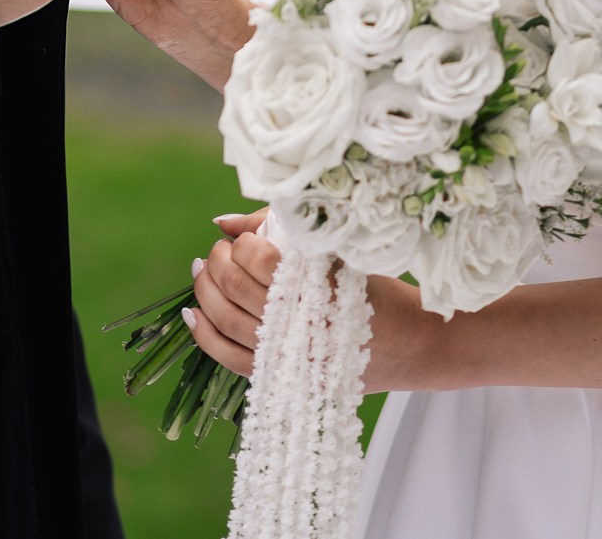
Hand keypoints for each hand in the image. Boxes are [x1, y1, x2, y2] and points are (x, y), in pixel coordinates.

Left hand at [186, 209, 434, 391]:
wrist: (409, 345)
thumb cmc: (375, 290)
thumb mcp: (341, 253)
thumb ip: (282, 232)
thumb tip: (223, 223)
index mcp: (320, 290)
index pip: (261, 262)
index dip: (243, 245)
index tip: (246, 240)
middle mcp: (302, 327)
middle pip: (236, 289)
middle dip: (218, 262)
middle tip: (220, 251)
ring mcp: (290, 358)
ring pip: (226, 322)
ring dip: (204, 292)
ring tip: (203, 272)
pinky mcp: (283, 378)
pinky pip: (229, 359)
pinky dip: (204, 336)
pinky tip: (193, 314)